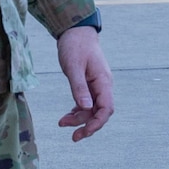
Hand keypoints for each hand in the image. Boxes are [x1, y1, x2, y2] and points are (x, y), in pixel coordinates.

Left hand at [56, 27, 113, 141]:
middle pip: (100, 112)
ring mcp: (96, 86)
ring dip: (79, 119)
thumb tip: (85, 108)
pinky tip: (67, 116)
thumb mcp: (74, 67)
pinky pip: (86, 103)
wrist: (75, 31)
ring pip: (92, 109)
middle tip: (73, 137)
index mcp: (103, 81)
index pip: (106, 108)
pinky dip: (78, 111)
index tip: (84, 132)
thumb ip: (79, 88)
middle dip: (87, 125)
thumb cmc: (75, 46)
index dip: (97, 123)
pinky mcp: (88, 85)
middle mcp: (103, 85)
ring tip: (62, 123)